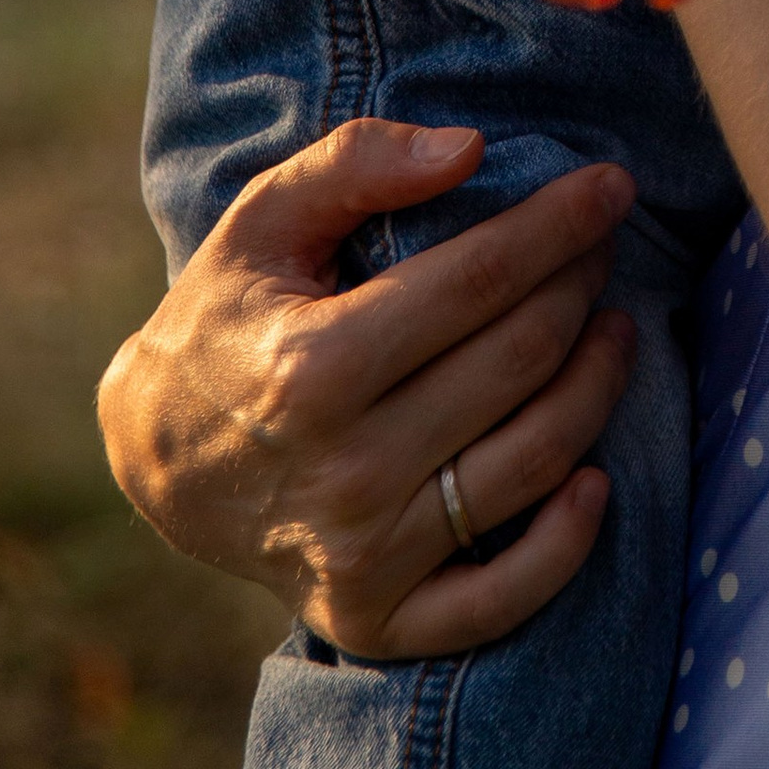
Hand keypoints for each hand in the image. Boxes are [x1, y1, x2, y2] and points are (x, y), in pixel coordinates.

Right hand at [97, 120, 639, 657]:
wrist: (154, 457)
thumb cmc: (226, 319)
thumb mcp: (262, 221)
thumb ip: (356, 163)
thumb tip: (471, 149)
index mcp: (312, 368)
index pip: (480, 280)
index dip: (558, 225)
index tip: (610, 188)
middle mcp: (343, 471)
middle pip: (519, 361)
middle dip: (579, 286)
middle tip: (602, 248)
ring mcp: (361, 555)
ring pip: (533, 461)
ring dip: (598, 386)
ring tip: (614, 329)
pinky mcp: (373, 619)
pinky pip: (501, 599)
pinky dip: (566, 543)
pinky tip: (596, 478)